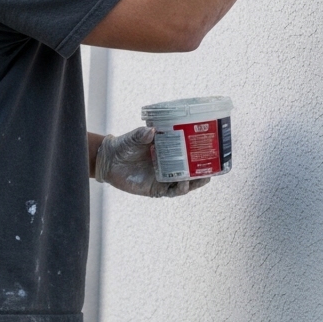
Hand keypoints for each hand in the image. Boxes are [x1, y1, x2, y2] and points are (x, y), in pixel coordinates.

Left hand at [94, 126, 210, 197]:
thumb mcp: (134, 137)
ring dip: (194, 181)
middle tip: (214, 167)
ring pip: (184, 182)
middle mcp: (168, 165)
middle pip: (190, 170)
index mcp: (167, 150)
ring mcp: (162, 177)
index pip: (187, 152)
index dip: (199, 153)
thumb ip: (141, 134)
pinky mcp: (154, 188)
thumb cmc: (124, 145)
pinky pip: (170, 191)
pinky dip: (179, 189)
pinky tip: (184, 184)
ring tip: (203, 178)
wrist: (109, 161)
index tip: (212, 150)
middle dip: (203, 170)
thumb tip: (151, 130)